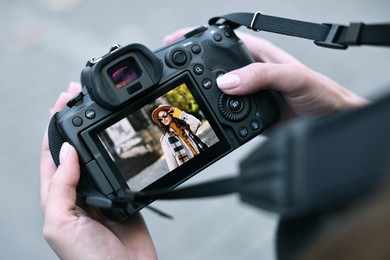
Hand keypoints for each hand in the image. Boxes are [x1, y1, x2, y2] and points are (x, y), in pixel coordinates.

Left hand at [40, 82, 156, 259]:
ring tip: (98, 109)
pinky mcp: (122, 195)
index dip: (54, 125)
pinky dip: (119, 151)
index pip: (52, 153)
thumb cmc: (89, 259)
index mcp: (56, 196)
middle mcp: (77, 192)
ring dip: (96, 132)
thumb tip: (69, 152)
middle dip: (74, 121)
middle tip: (78, 95)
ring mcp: (100, 192)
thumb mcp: (62, 223)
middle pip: (74, 148)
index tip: (63, 101)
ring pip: (96, 154)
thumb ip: (61, 187)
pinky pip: (119, 168)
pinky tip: (121, 140)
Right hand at [164, 30, 368, 120]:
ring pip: (215, 91)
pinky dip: (213, 116)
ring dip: (200, 95)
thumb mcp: (293, 77)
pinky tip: (207, 118)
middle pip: (212, 67)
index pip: (220, 40)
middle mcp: (248, 72)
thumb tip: (227, 82)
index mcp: (256, 53)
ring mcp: (246, 94)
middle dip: (190, 69)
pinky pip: (224, 114)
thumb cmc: (320, 91)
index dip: (195, 38)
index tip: (175, 43)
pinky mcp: (246, 115)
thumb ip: (262, 76)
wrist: (329, 120)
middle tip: (173, 74)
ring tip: (186, 99)